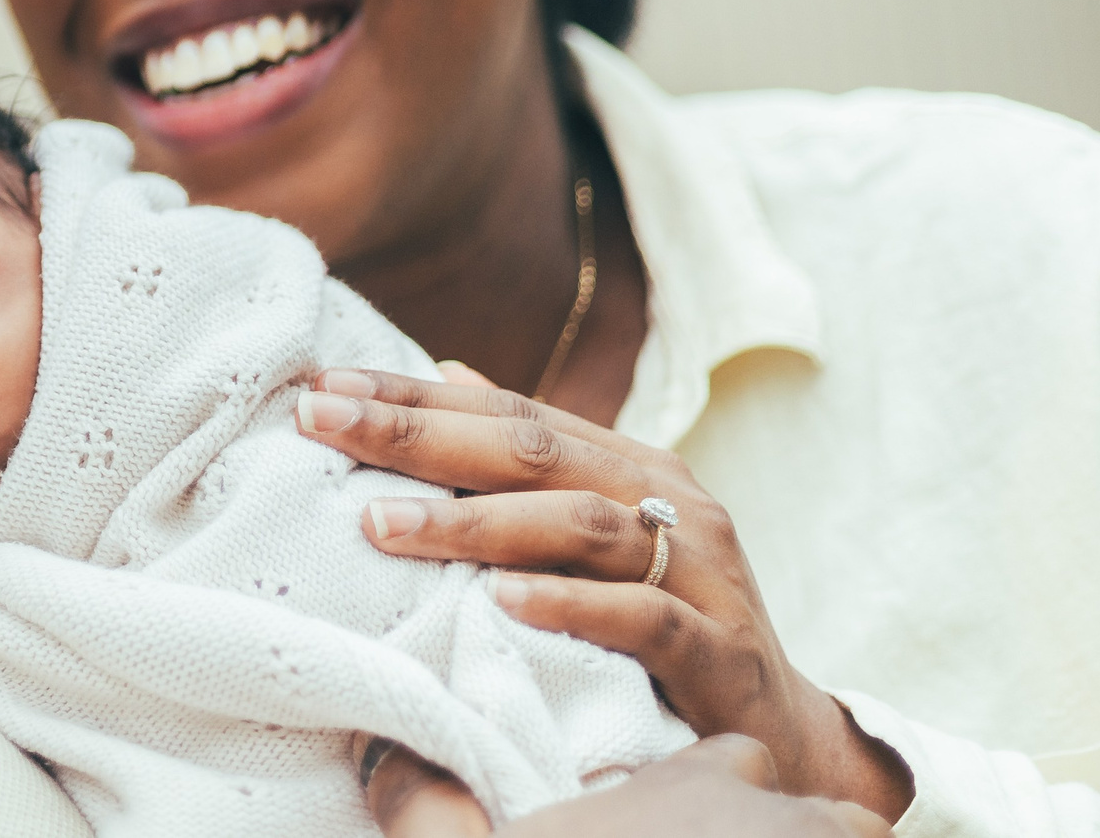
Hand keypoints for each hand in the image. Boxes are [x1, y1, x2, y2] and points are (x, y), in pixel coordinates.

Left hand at [300, 367, 912, 820]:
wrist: (778, 727)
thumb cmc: (662, 616)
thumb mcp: (592, 532)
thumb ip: (528, 461)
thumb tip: (445, 372)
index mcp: (627, 463)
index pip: (505, 412)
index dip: (411, 396)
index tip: (321, 391)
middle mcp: (666, 500)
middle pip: (531, 450)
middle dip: (418, 434)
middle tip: (324, 426)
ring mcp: (701, 570)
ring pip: (580, 525)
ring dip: (475, 522)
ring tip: (383, 524)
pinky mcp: (720, 647)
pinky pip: (643, 618)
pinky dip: (572, 606)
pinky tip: (503, 602)